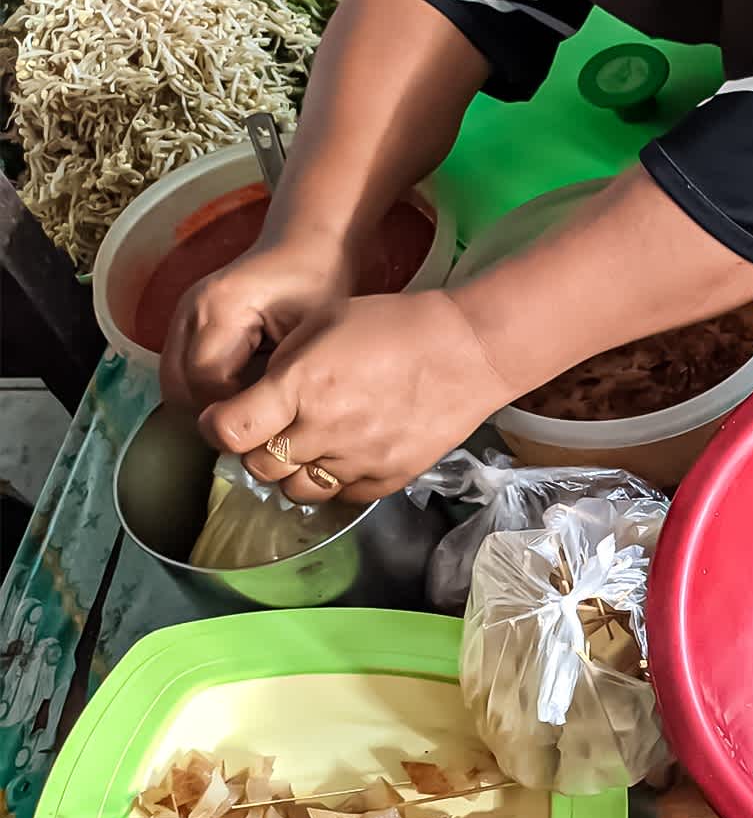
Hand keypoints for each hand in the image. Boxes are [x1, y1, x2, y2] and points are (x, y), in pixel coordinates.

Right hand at [159, 236, 355, 408]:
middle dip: (215, 414)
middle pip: (179, 387)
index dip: (234, 408)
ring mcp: (181, 317)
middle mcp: (190, 311)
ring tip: (249, 411)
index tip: (267, 418)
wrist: (304, 247)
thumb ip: (284, 375)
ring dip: (206, 405)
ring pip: (173, 385)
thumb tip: (267, 424)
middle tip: (256, 424)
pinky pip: (180, 372)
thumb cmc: (317, 285)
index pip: (207, 381)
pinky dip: (203, 391)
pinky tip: (240, 394)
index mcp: (221, 308)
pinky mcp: (184, 325)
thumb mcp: (312, 333)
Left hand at [197, 289, 516, 502]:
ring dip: (292, 470)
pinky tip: (346, 451)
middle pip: (259, 466)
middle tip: (273, 428)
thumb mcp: (323, 321)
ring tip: (311, 443)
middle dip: (256, 449)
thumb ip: (283, 365)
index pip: (229, 431)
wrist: (468, 351)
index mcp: (300, 385)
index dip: (218, 426)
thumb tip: (261, 400)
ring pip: (296, 490)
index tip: (226, 418)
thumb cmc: (396, 325)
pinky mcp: (388, 478)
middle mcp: (324, 430)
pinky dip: (334, 480)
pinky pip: (341, 496)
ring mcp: (358, 460)